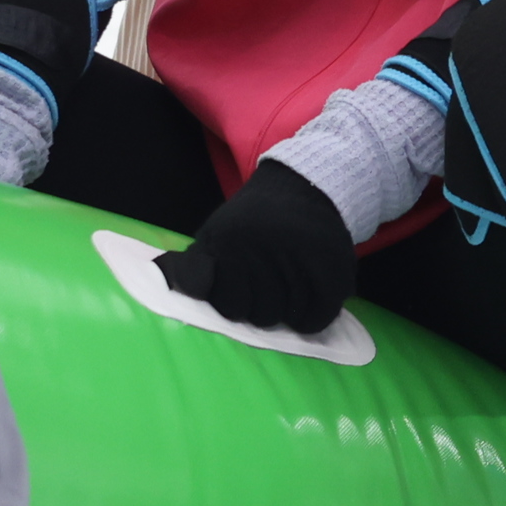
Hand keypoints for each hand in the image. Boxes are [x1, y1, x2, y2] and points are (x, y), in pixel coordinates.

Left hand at [156, 162, 358, 333]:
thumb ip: (197, 265)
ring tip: (289, 290)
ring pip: (289, 318)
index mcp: (230, 240)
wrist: (304, 187)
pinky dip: (312, 318)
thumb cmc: (253, 221)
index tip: (242, 290)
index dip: (236, 304)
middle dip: (263, 309)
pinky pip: (318, 316)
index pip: (228, 305)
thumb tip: (174, 288)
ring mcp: (301, 254)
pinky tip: (308, 305)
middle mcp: (264, 245)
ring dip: (289, 313)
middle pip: (260, 315)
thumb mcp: (216, 233)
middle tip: (269, 289)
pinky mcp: (332, 263)